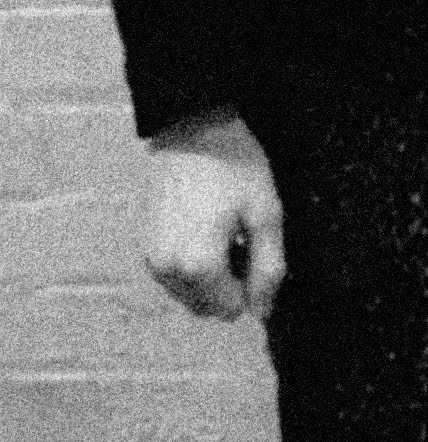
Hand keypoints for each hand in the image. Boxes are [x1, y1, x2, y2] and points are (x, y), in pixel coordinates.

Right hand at [144, 110, 283, 322]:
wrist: (192, 130)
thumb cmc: (236, 169)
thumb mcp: (266, 216)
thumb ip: (268, 268)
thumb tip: (262, 311)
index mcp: (198, 266)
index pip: (231, 309)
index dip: (252, 285)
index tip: (256, 251)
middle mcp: (167, 270)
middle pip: (207, 306)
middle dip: (230, 285)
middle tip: (242, 242)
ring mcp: (151, 259)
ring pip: (189, 293)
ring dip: (211, 277)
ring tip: (225, 234)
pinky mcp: (144, 246)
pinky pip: (174, 276)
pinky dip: (193, 265)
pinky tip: (206, 230)